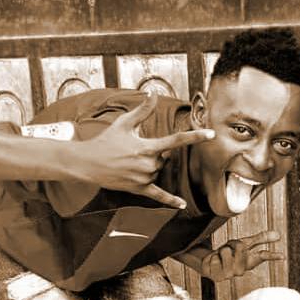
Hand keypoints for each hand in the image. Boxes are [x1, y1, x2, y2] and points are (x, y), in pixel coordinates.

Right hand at [76, 93, 214, 208]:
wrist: (89, 164)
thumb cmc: (106, 141)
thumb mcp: (124, 123)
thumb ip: (142, 110)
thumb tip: (152, 93)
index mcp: (147, 147)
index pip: (176, 140)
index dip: (195, 136)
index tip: (211, 134)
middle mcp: (148, 164)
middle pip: (165, 159)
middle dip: (156, 153)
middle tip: (135, 151)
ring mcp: (144, 178)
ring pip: (159, 172)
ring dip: (152, 167)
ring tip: (130, 163)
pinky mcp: (139, 189)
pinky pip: (158, 196)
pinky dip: (171, 200)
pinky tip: (182, 205)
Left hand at [200, 231, 282, 280]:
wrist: (209, 264)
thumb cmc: (229, 254)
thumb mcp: (244, 244)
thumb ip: (260, 239)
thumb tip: (278, 234)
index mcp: (250, 262)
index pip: (263, 256)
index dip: (273, 256)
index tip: (282, 256)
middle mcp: (241, 270)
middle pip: (240, 247)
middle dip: (232, 243)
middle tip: (229, 249)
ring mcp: (229, 275)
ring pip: (226, 251)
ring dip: (221, 250)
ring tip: (221, 256)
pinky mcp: (217, 276)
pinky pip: (215, 256)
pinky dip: (212, 256)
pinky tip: (214, 262)